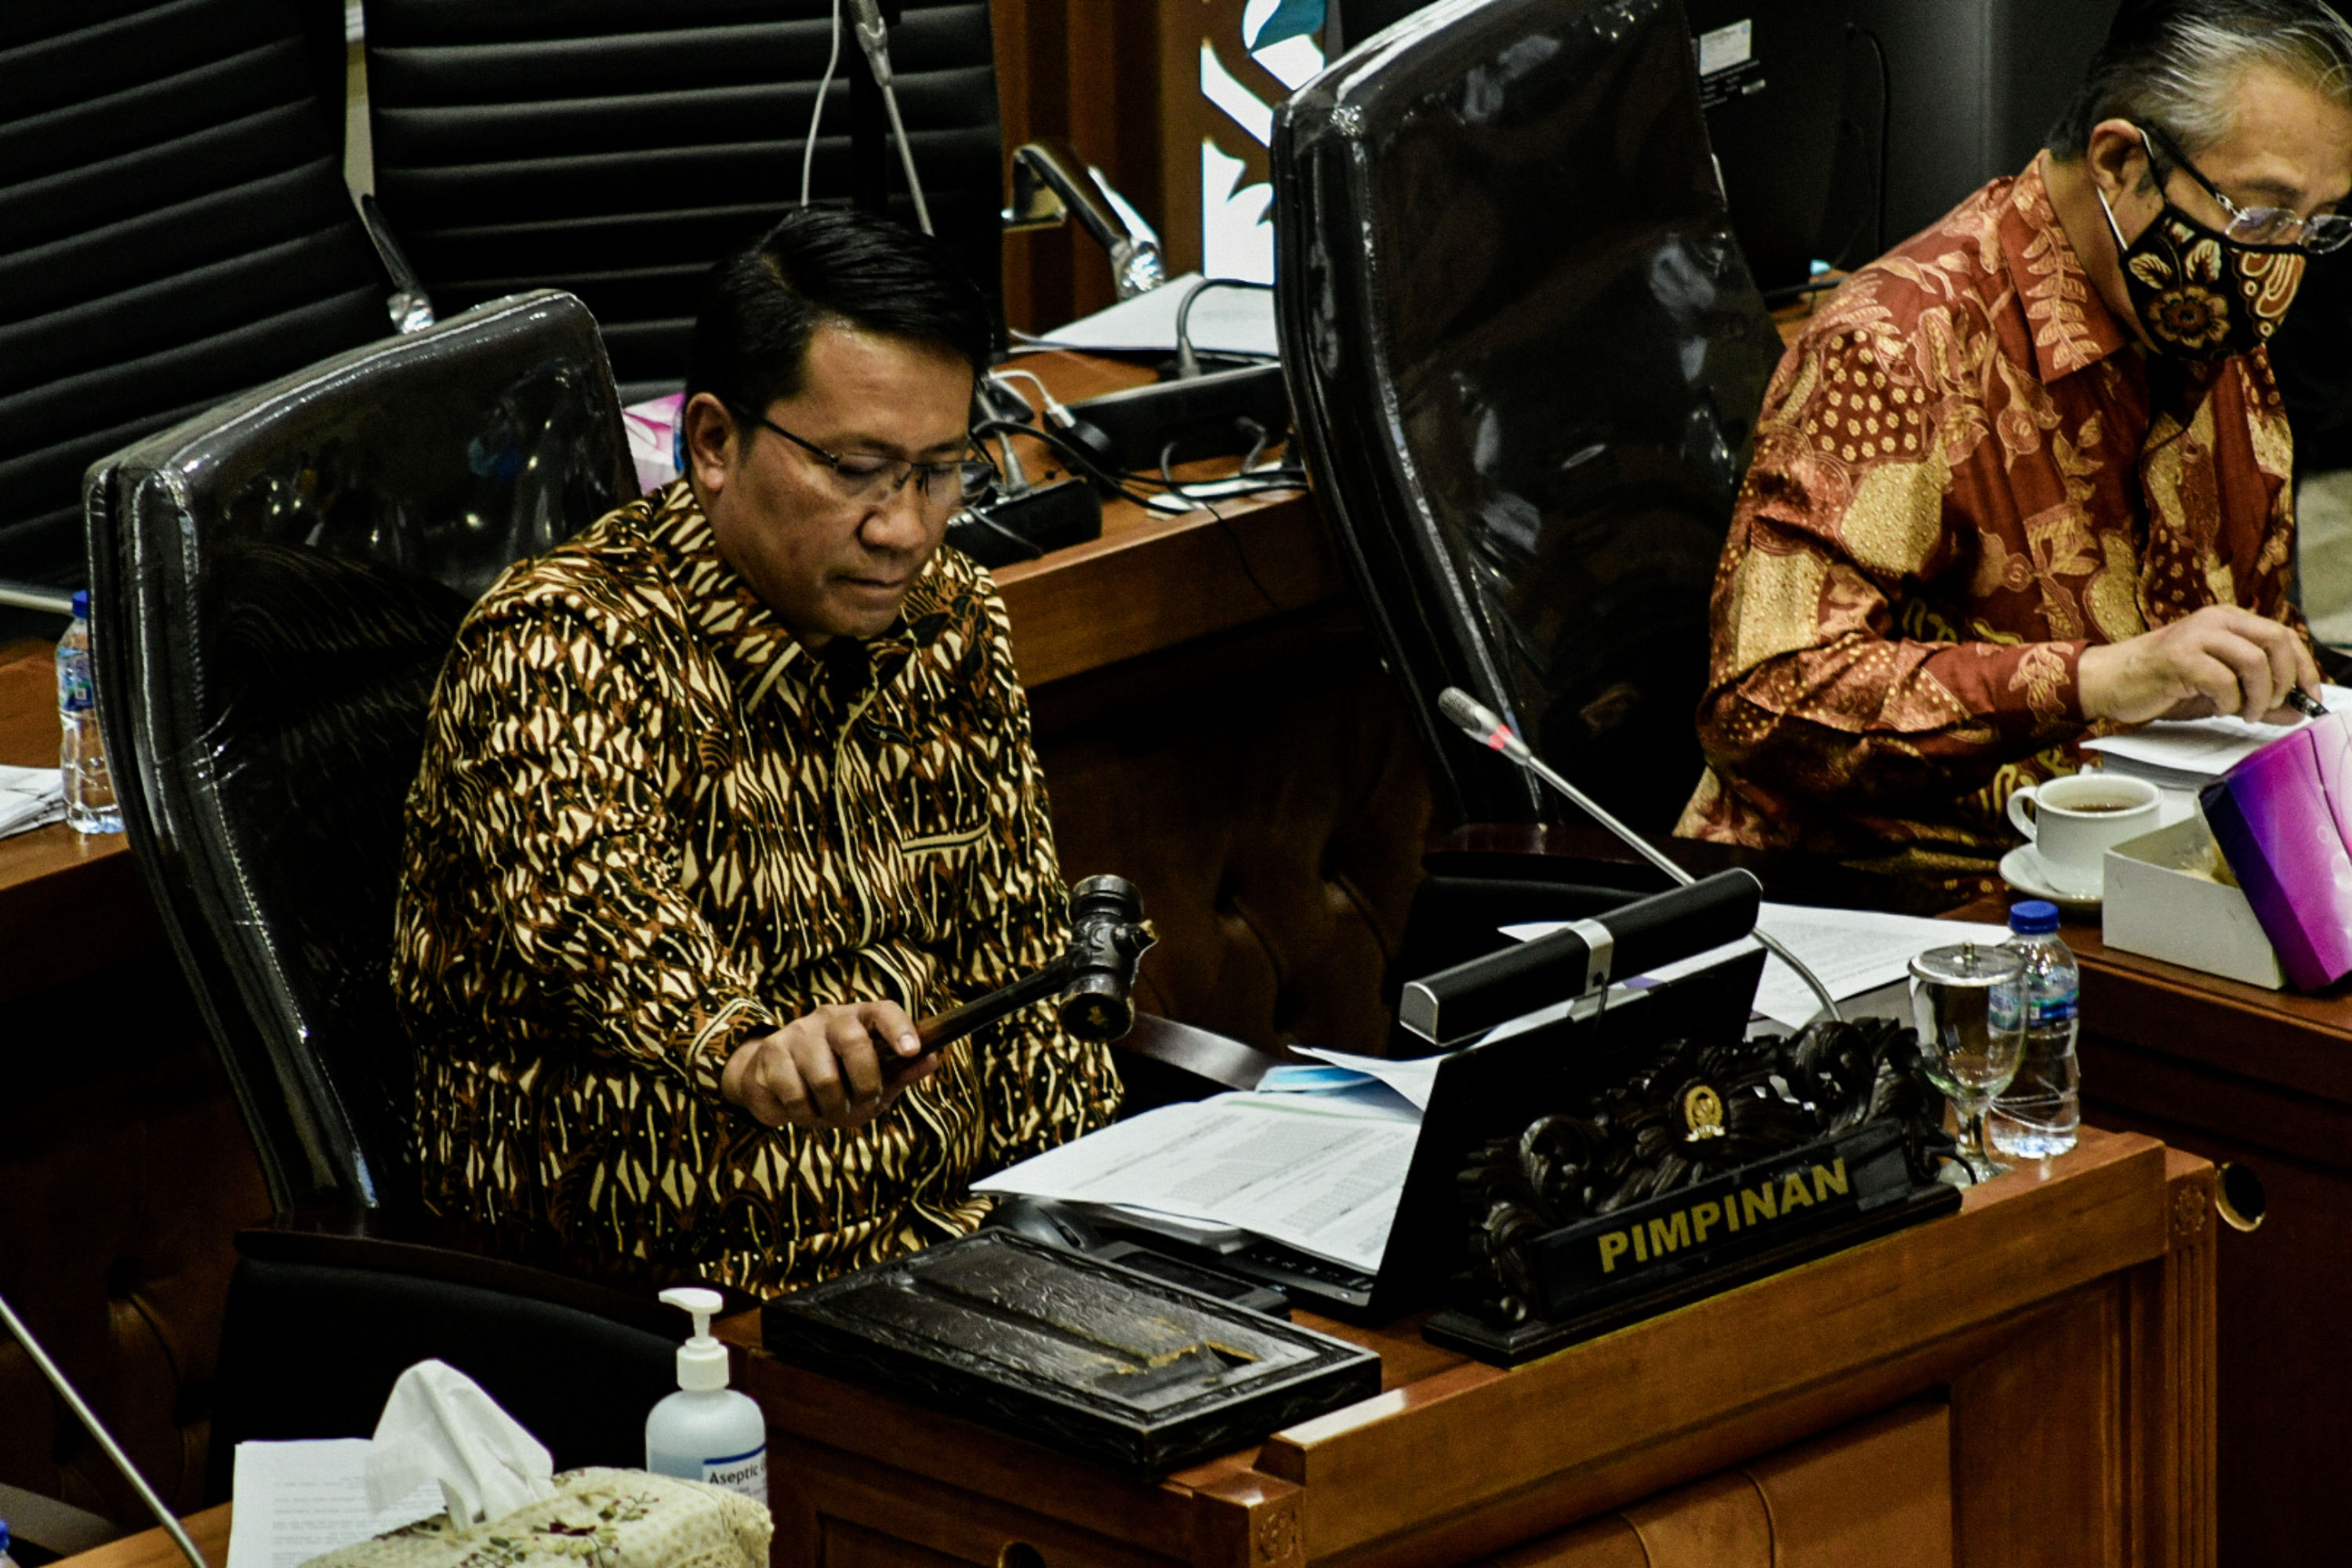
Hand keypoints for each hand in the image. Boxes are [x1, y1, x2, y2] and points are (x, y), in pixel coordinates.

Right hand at [720, 1002, 935, 1130]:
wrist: (771, 1083)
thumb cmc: (836, 1083)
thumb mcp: (874, 1082)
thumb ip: (902, 1073)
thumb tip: (933, 1057)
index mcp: (859, 1019)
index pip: (883, 1010)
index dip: (900, 1028)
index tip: (913, 1050)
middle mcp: (828, 1018)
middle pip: (853, 1041)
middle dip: (865, 1083)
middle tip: (863, 1104)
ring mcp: (795, 1033)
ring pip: (823, 1077)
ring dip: (831, 1108)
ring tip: (828, 1110)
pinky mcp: (769, 1054)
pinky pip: (794, 1094)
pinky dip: (803, 1114)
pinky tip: (802, 1108)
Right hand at [2077, 606, 2320, 724]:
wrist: (2107, 681)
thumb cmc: (2160, 683)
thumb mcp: (2218, 690)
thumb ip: (2257, 698)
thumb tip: (2296, 712)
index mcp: (2227, 620)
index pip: (2283, 635)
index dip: (2304, 668)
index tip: (2309, 696)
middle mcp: (2214, 621)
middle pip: (2276, 641)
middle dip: (2285, 680)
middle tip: (2273, 705)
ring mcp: (2196, 636)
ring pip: (2255, 660)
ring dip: (2258, 695)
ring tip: (2245, 712)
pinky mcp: (2178, 658)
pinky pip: (2223, 680)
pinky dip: (2228, 701)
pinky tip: (2216, 707)